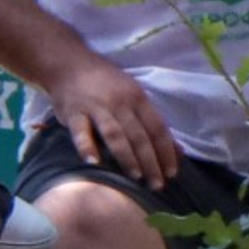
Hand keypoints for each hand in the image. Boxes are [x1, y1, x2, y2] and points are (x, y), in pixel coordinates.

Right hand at [48, 53, 179, 189]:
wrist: (69, 63)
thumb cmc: (106, 84)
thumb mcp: (134, 95)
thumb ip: (152, 123)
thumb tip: (179, 151)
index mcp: (137, 98)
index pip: (157, 128)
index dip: (166, 152)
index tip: (171, 173)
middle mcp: (119, 102)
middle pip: (139, 136)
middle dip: (150, 162)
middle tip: (156, 185)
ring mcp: (95, 106)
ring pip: (115, 135)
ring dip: (126, 157)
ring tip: (135, 176)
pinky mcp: (73, 112)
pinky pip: (81, 131)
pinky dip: (87, 146)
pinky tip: (93, 162)